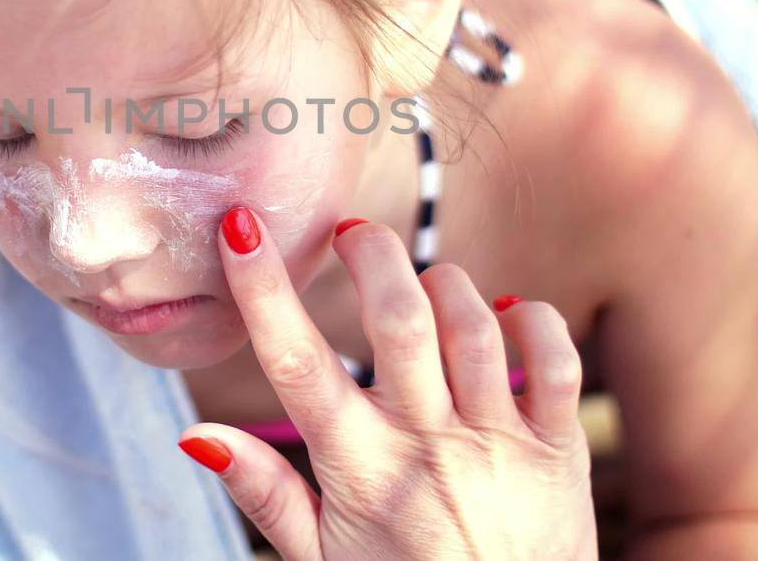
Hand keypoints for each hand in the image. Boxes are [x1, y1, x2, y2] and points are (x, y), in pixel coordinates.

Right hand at [178, 208, 595, 559]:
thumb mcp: (321, 559)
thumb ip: (266, 492)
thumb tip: (196, 435)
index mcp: (360, 470)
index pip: (298, 362)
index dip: (263, 288)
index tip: (240, 230)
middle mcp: (429, 445)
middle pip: (398, 317)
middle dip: (369, 254)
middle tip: (350, 233)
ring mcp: (500, 441)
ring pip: (472, 322)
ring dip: (440, 281)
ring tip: (416, 282)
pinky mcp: (560, 447)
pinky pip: (554, 356)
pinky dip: (530, 318)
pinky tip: (502, 314)